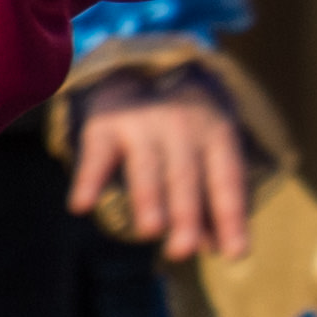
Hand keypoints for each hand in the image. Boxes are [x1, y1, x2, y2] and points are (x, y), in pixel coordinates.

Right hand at [66, 83, 254, 257]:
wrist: (138, 64)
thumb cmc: (180, 123)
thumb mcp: (205, 150)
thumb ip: (209, 198)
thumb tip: (213, 247)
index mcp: (216, 132)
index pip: (226, 179)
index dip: (231, 216)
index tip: (234, 253)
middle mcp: (181, 124)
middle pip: (185, 176)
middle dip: (186, 215)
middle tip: (183, 251)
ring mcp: (141, 122)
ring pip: (147, 167)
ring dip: (148, 199)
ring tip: (151, 231)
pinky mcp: (103, 123)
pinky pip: (96, 155)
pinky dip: (88, 180)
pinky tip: (81, 206)